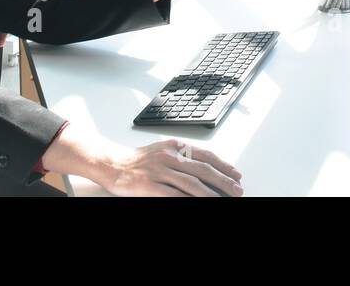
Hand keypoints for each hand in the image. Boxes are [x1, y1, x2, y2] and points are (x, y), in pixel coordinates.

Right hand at [41, 123, 242, 195]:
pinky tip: (199, 203)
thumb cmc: (139, 159)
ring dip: (210, 193)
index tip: (237, 175)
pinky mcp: (150, 186)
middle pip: (203, 169)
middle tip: (238, 189)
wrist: (112, 162)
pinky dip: (188, 200)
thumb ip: (182, 156)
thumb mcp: (163, 149)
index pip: (206, 156)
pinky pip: (174, 194)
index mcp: (175, 146)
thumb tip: (205, 166)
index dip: (224, 166)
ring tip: (223, 199)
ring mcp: (160, 171)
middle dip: (223, 180)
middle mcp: (170, 156)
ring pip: (191, 183)